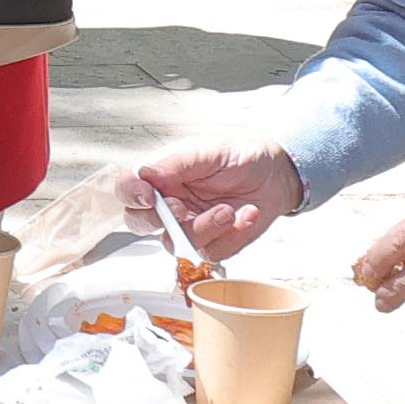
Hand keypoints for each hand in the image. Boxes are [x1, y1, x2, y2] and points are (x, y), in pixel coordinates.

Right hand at [122, 139, 305, 258]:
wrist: (278, 173)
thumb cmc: (241, 155)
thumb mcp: (209, 151)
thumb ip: (176, 164)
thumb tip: (144, 174)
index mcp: (161, 177)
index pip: (127, 189)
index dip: (130, 194)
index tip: (149, 194)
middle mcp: (168, 203)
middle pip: (139, 223)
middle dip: (160, 220)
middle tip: (182, 208)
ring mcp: (188, 226)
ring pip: (175, 243)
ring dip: (203, 228)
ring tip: (229, 209)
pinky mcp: (212, 243)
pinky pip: (210, 252)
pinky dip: (232, 234)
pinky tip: (246, 214)